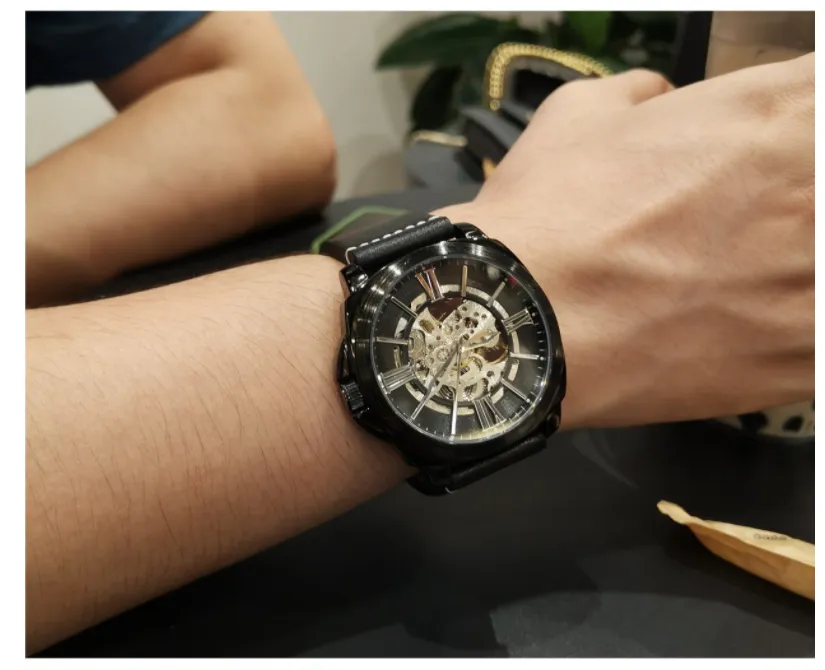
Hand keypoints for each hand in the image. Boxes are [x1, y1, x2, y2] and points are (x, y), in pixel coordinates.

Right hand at [439, 55, 813, 427]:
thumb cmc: (549, 218)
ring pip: (820, 269)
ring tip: (727, 282)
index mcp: (780, 113)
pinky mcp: (806, 360)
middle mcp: (820, 192)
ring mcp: (820, 281)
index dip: (787, 134)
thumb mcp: (579, 115)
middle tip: (731, 229)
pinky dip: (787, 329)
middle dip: (788, 204)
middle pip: (824, 190)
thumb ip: (644, 98)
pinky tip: (737, 328)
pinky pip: (818, 340)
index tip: (758, 159)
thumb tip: (660, 107)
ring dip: (788, 269)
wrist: (521, 321)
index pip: (820, 103)